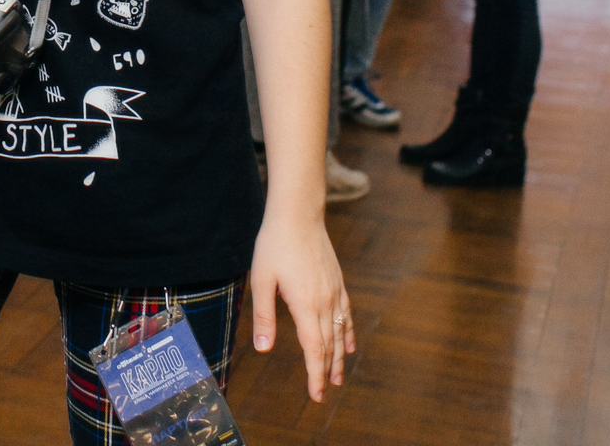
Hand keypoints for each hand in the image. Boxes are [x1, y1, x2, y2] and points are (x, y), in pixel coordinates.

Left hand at [250, 212, 351, 400]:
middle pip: (329, 345)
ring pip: (340, 332)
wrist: (298, 214)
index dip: (315, 374)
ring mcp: (334, 291)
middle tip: (324, 393)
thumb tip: (263, 348)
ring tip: (337, 377)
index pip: (314, 349)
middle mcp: (324, 302)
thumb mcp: (261, 280)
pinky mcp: (337, 281)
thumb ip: (264, 316)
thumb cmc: (275, 244)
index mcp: (305, 306)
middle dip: (326, 371)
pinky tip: (348, 344)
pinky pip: (346, 314)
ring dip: (338, 357)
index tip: (316, 395)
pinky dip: (348, 333)